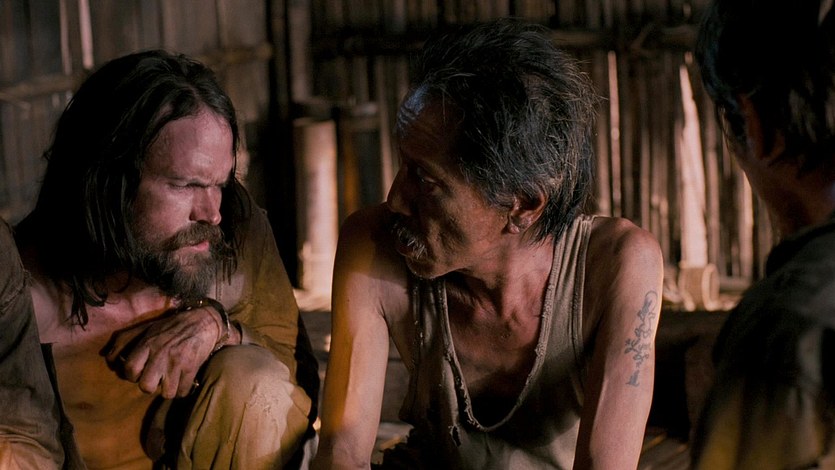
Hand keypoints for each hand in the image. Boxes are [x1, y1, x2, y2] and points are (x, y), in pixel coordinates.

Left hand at [102, 306, 221, 397]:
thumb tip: (106, 357)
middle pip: (146, 386)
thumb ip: (125, 340)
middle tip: (156, 379)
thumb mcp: (146, 328)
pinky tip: (183, 382)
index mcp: (147, 343)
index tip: (140, 373)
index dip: (133, 376)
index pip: (130, 369)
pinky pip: (182, 392)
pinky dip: (182, 391)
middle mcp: (160, 353)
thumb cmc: (172, 326)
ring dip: (168, 390)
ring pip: (165, 393)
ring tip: (170, 382)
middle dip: (150, 386)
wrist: (203, 321)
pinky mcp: (191, 368)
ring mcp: (177, 362)